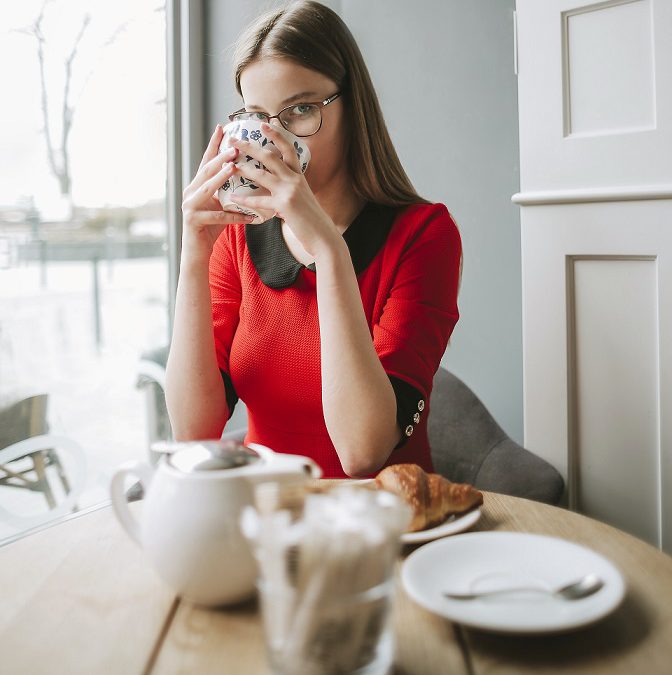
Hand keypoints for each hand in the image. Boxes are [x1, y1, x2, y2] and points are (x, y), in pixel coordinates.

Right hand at [181, 125, 255, 262]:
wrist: (197, 253)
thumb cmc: (211, 228)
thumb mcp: (220, 206)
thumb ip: (227, 192)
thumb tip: (249, 176)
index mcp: (197, 186)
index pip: (206, 161)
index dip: (214, 144)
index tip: (223, 127)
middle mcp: (190, 192)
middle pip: (206, 170)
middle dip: (220, 157)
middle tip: (235, 146)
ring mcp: (189, 206)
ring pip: (207, 188)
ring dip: (221, 177)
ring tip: (234, 167)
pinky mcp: (193, 221)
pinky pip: (216, 216)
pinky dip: (233, 216)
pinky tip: (248, 216)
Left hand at [228, 123, 338, 257]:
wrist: (323, 236)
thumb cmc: (312, 220)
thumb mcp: (304, 198)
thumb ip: (292, 188)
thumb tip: (279, 186)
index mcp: (299, 176)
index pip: (288, 149)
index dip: (276, 135)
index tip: (264, 124)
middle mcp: (295, 179)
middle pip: (269, 156)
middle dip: (250, 146)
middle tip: (234, 140)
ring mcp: (290, 191)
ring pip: (262, 174)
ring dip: (243, 168)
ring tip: (229, 164)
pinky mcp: (284, 205)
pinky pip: (260, 200)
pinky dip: (245, 199)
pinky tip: (233, 198)